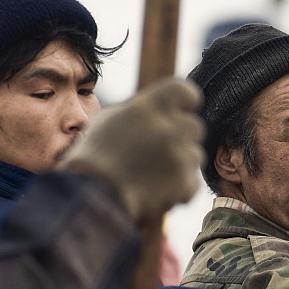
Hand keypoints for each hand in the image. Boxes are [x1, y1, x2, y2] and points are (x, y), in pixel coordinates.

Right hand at [62, 76, 204, 220]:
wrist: (93, 196)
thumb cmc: (94, 157)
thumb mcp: (109, 120)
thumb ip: (140, 111)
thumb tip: (156, 110)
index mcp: (150, 107)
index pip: (186, 92)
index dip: (185, 103)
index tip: (179, 112)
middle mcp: (169, 127)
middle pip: (195, 126)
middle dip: (182, 138)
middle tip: (159, 152)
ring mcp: (180, 155)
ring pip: (195, 155)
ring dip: (180, 164)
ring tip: (152, 174)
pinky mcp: (185, 182)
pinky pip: (192, 182)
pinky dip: (179, 189)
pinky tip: (156, 191)